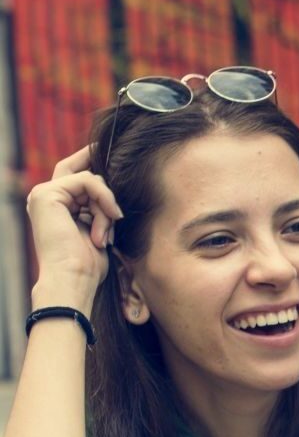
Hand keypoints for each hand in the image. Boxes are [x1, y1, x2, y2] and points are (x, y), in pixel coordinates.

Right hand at [25, 147, 121, 309]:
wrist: (73, 279)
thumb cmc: (87, 265)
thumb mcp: (98, 231)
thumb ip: (99, 209)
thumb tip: (115, 196)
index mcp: (54, 206)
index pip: (74, 174)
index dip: (92, 162)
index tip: (114, 157)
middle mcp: (45, 197)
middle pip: (82, 172)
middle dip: (106, 189)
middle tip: (116, 216)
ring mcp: (43, 194)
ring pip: (89, 180)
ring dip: (106, 206)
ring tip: (106, 233)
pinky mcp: (47, 194)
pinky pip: (87, 181)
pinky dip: (104, 200)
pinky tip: (108, 220)